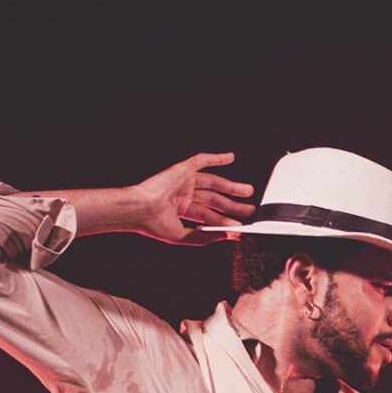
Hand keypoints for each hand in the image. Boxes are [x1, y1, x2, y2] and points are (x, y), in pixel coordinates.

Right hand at [130, 152, 254, 245]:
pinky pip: (200, 160)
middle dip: (233, 204)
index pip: (209, 215)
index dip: (225, 220)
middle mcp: (183, 195)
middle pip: (215, 199)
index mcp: (181, 210)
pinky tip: (231, 157)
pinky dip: (215, 158)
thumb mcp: (184, 236)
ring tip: (249, 191)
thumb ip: (206, 236)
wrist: (140, 210)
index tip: (241, 226)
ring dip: (231, 186)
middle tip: (251, 209)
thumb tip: (231, 235)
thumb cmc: (155, 225)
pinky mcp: (181, 170)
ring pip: (213, 182)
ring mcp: (183, 182)